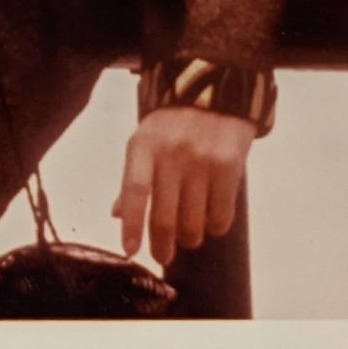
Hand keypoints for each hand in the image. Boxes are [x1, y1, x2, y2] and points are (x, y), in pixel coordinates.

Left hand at [111, 107, 254, 266]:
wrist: (214, 92)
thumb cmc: (173, 123)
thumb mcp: (146, 140)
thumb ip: (133, 178)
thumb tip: (118, 215)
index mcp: (143, 145)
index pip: (134, 191)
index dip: (132, 224)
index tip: (130, 250)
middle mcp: (172, 153)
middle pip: (165, 216)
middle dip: (163, 246)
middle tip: (163, 256)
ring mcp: (202, 161)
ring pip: (194, 223)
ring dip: (190, 238)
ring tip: (189, 235)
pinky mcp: (230, 167)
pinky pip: (221, 217)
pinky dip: (214, 228)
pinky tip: (210, 221)